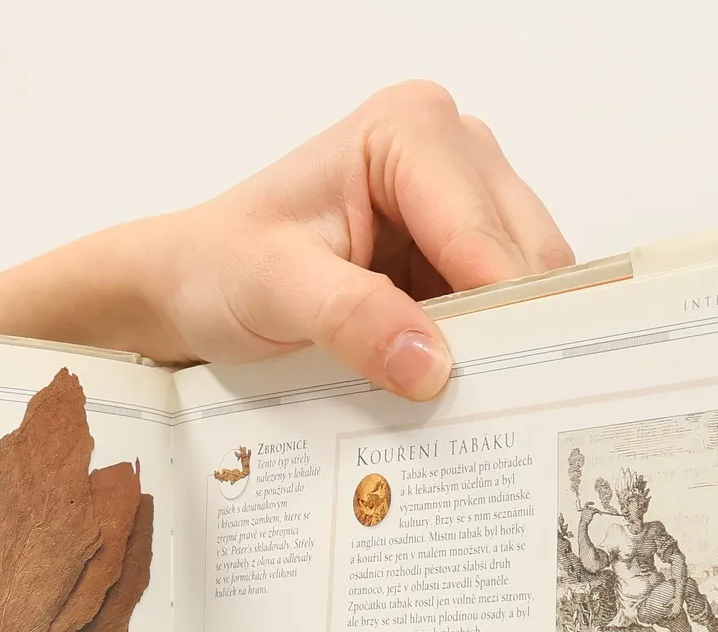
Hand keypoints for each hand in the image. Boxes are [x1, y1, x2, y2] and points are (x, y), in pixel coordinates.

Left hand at [0, 82, 573, 401]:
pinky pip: (500, 307)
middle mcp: (452, 151)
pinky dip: (486, 351)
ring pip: (525, 285)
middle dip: (513, 332)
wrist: (191, 285)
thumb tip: (432, 366)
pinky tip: (463, 391)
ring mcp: (462, 201)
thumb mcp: (277, 293)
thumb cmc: (221, 269)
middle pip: (524, 255)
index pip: (483, 232)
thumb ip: (353, 320)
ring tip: (479, 409)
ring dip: (503, 347)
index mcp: (412, 131)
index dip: (503, 312)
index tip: (513, 387)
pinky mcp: (457, 251)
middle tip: (499, 413)